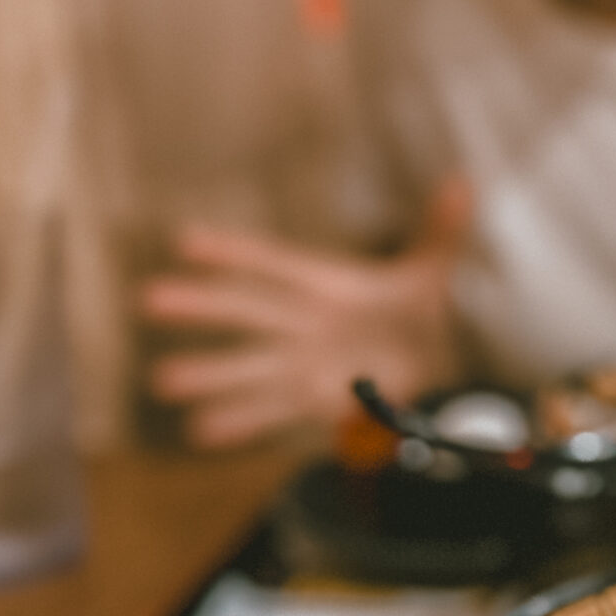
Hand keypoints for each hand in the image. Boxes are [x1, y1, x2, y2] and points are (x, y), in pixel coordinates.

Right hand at [142, 179, 472, 447]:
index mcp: (326, 285)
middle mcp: (303, 323)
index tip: (185, 243)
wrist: (430, 371)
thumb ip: (441, 234)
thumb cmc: (420, 317)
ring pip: (249, 367)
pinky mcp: (309, 403)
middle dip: (202, 307)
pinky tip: (200, 430)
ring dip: (209, 374)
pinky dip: (238, 421)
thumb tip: (464, 185)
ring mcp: (301, 365)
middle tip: (150, 300)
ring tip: (162, 381)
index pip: (274, 265)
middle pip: (247, 312)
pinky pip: (269, 412)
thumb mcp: (432, 276)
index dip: (234, 254)